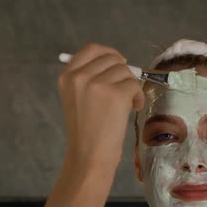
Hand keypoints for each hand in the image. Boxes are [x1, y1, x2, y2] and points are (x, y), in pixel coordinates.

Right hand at [57, 43, 143, 173]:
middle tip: (126, 89)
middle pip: (112, 58)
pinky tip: (134, 108)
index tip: (119, 64)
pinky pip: (135, 85)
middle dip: (124, 72)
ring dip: (132, 86)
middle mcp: (79, 77)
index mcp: (67, 76)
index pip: (92, 49)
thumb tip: (118, 63)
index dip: (109, 54)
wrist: (89, 156)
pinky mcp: (115, 94)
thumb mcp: (77, 99)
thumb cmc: (86, 132)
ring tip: (128, 104)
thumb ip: (90, 79)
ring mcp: (97, 84)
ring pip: (125, 71)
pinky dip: (139, 96)